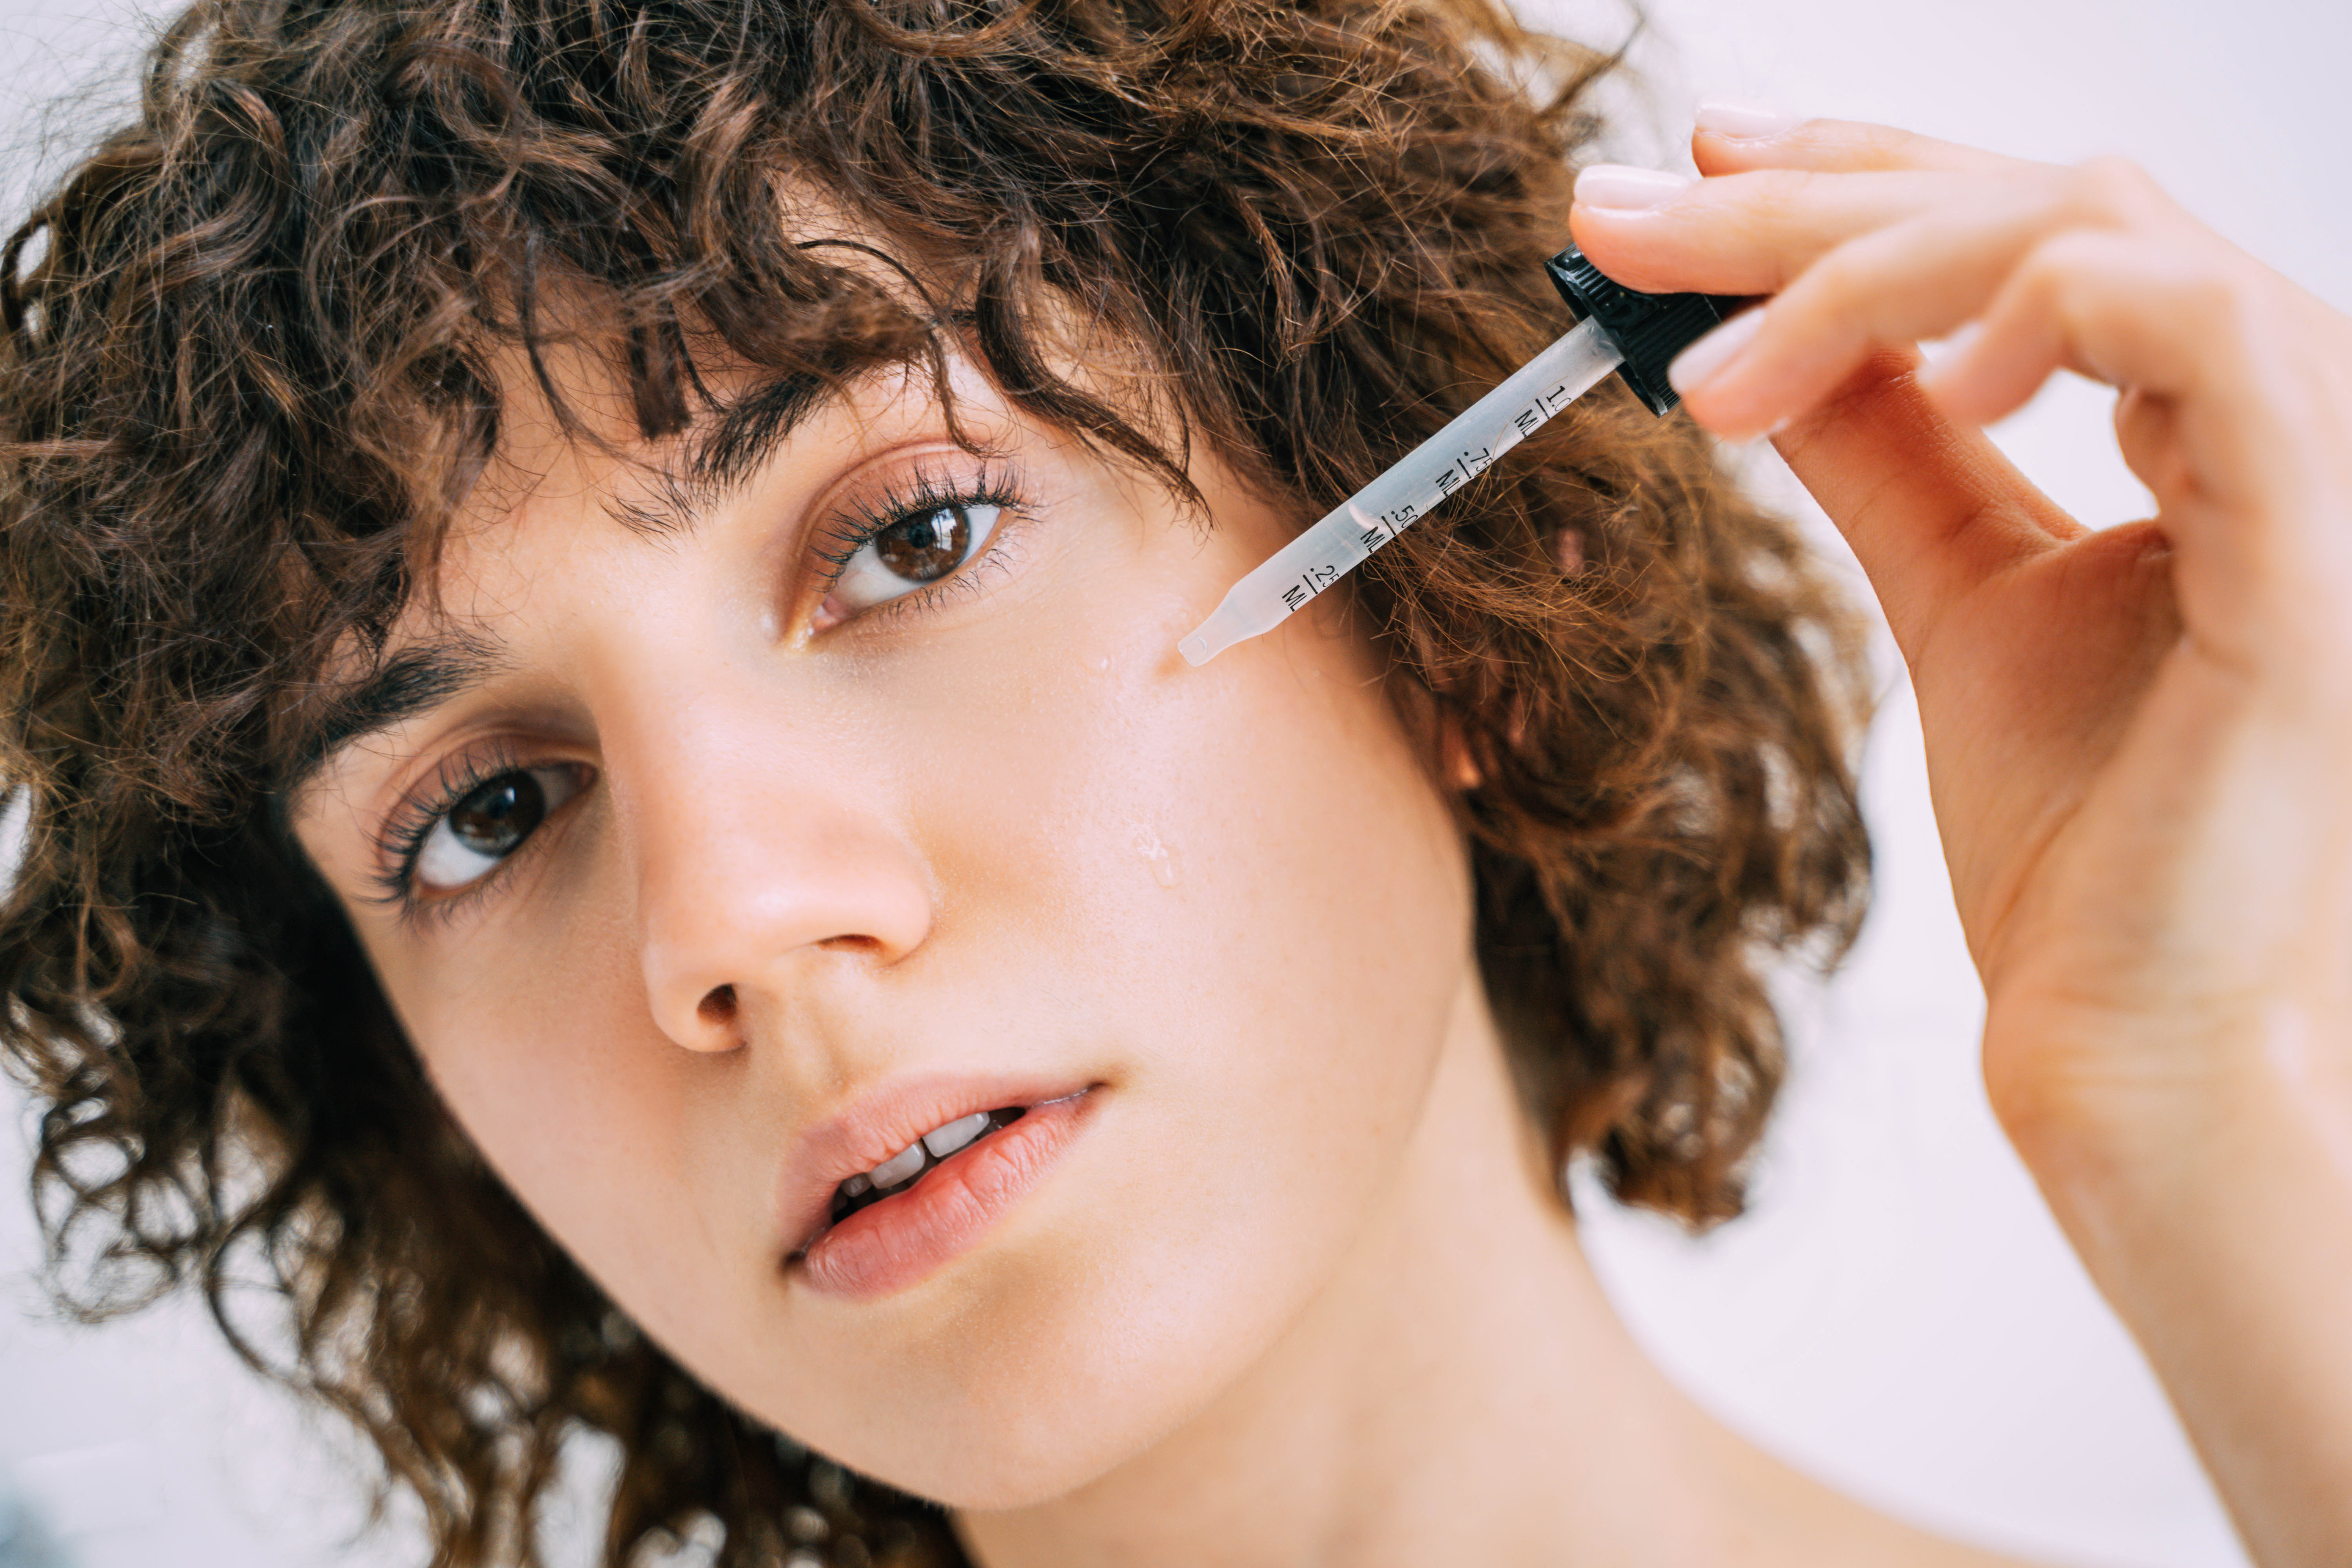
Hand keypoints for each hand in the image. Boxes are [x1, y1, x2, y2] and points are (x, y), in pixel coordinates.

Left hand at [1569, 110, 2351, 1566]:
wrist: (2131, 1023)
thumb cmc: (2077, 833)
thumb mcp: (1951, 591)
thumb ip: (1880, 451)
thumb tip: (1754, 342)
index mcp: (2193, 411)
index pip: (2019, 221)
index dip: (1851, 171)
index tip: (1684, 177)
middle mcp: (2267, 401)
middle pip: (2035, 198)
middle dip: (1808, 198)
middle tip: (1629, 218)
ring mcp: (2307, 455)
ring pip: (2094, 228)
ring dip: (1868, 266)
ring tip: (1711, 373)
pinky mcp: (2308, 538)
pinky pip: (2194, 332)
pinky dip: (2041, 314)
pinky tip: (1930, 377)